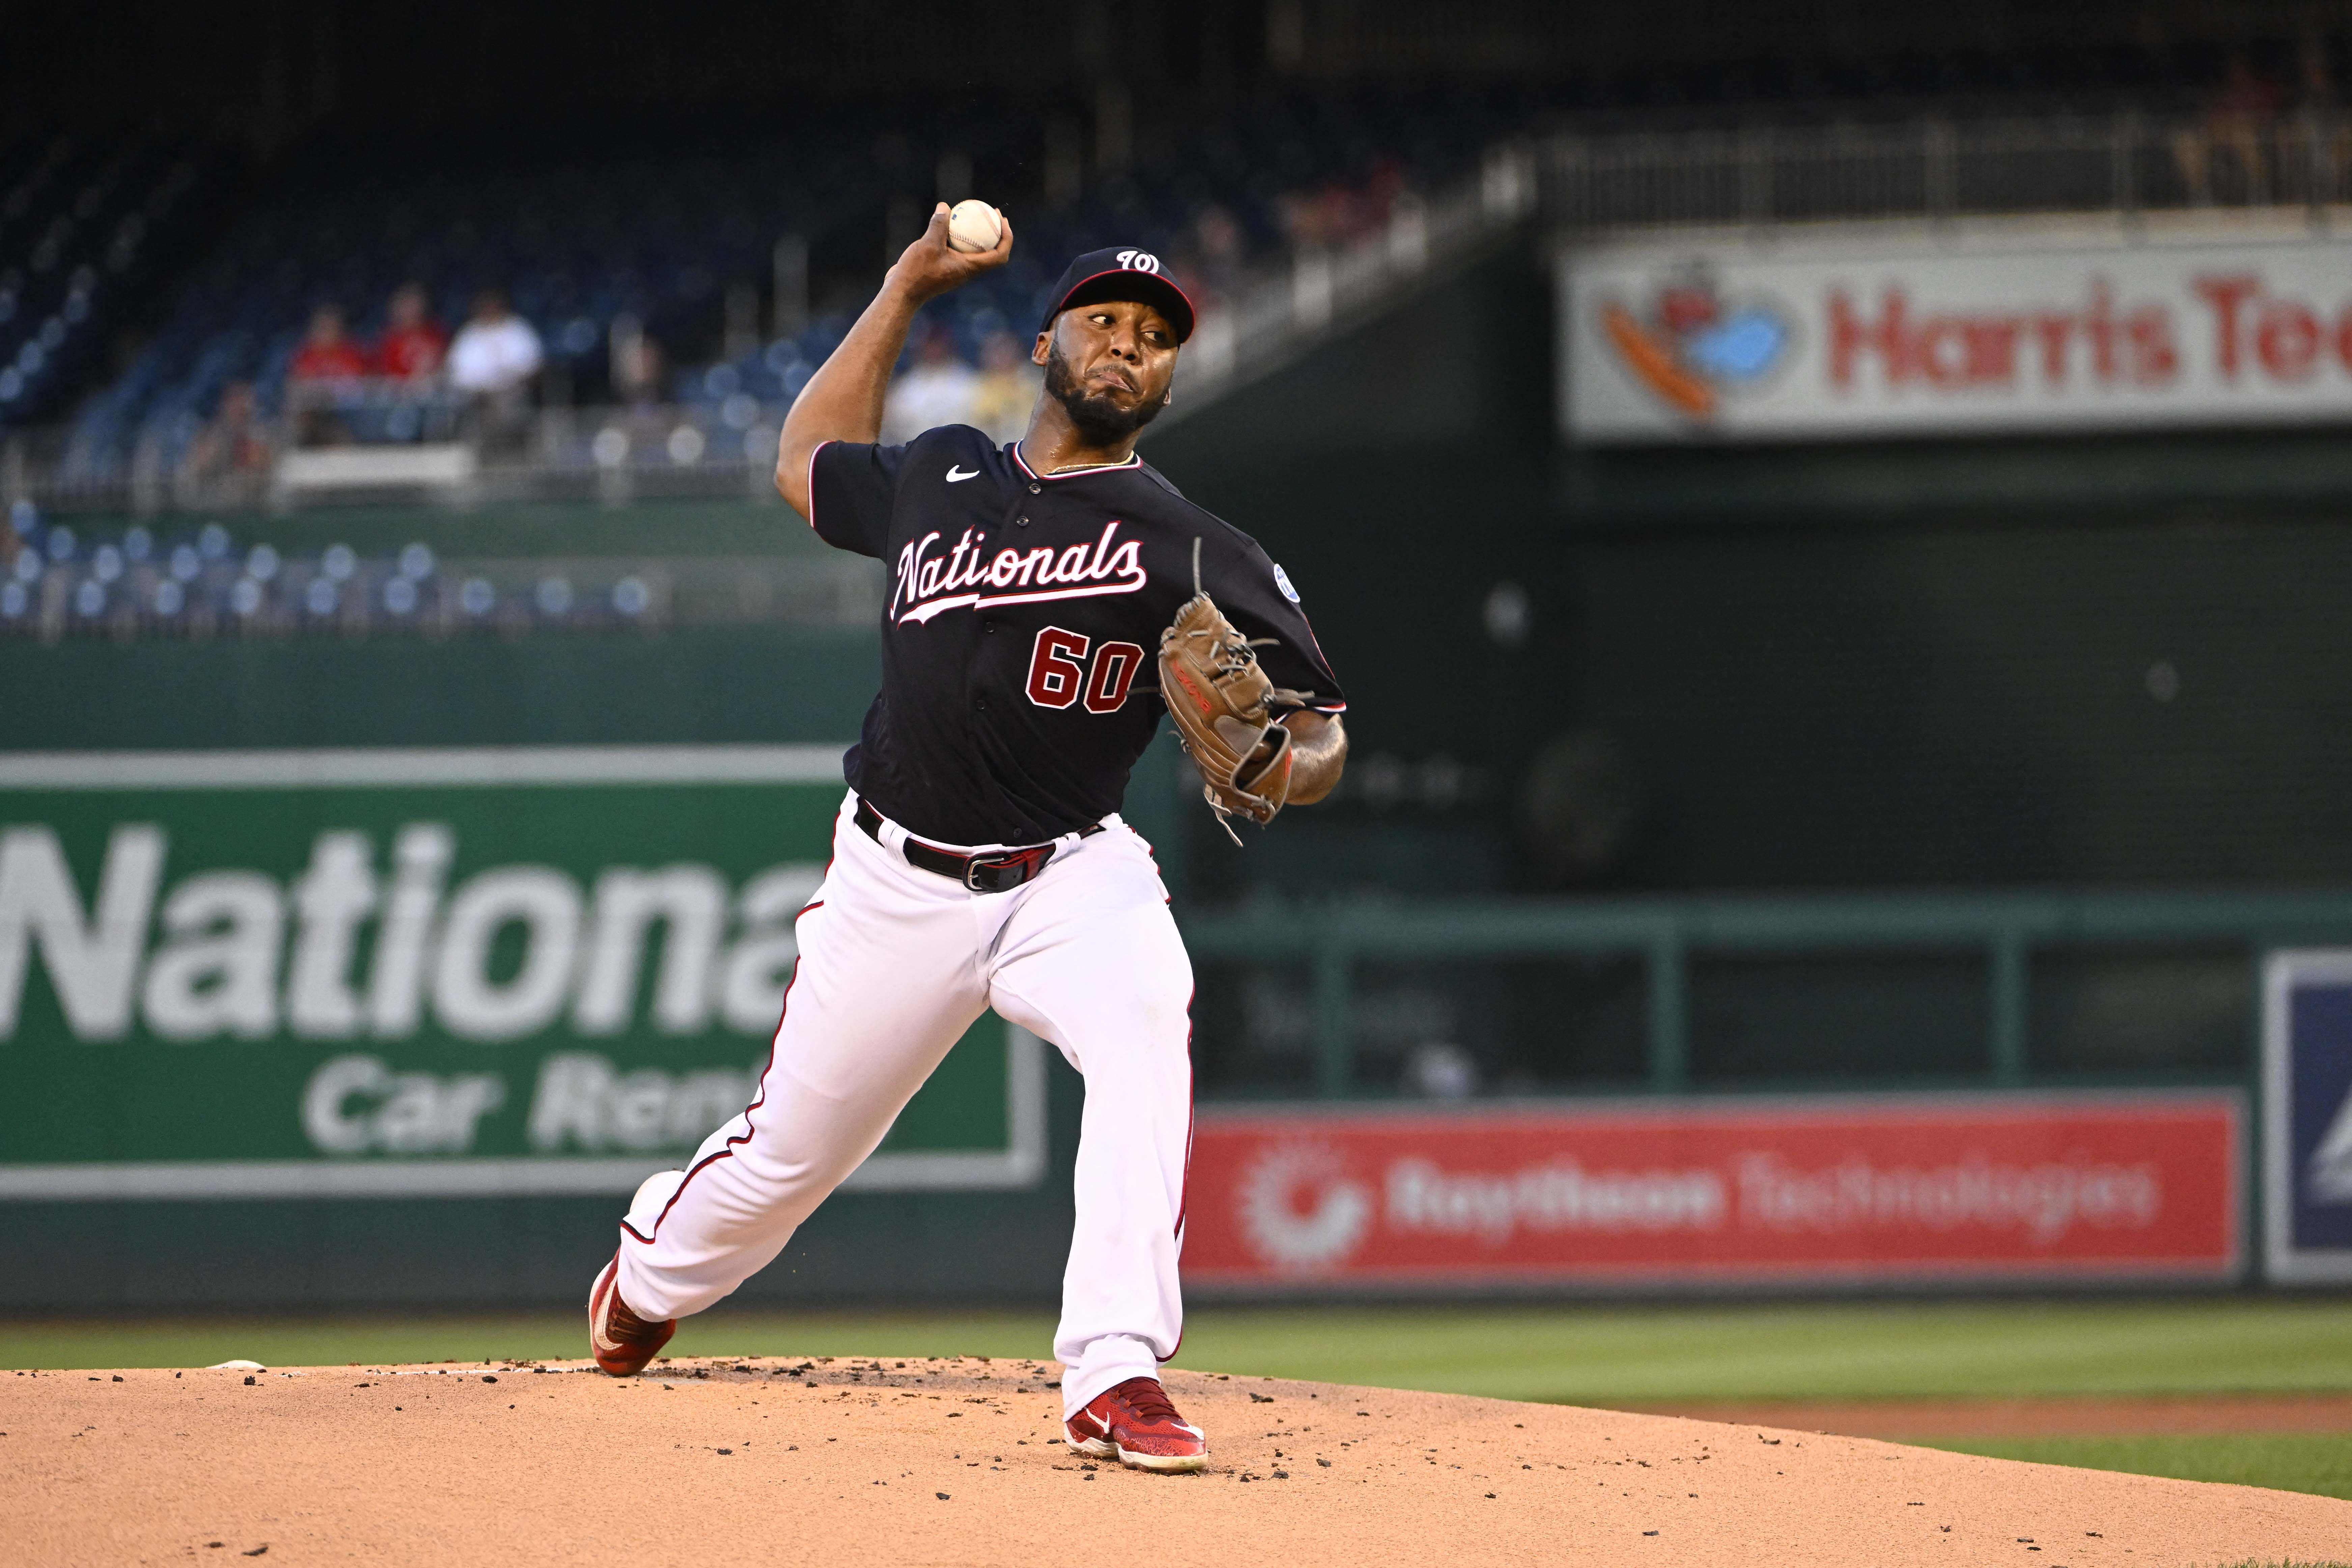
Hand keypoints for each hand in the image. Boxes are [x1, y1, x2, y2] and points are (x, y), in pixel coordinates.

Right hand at [885, 202, 1013, 306]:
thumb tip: (945, 206)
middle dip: (996, 232)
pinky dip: (959, 236)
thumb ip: (939, 225)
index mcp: (970, 267)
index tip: (1002, 220)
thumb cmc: (917, 272)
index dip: (1007, 237)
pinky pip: (958, 249)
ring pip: (974, 250)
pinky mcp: (945, 267)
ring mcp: (956, 269)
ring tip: (972, 214)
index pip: (1000, 255)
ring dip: (977, 233)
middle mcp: (967, 270)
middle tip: (991, 212)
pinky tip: (947, 222)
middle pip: (991, 251)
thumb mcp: (928, 244)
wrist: (902, 292)